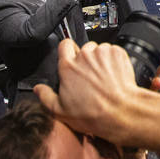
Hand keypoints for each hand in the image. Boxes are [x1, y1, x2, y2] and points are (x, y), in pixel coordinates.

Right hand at [33, 40, 159, 143]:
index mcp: (68, 67)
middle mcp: (84, 56)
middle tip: (90, 77)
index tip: (71, 59)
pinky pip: (113, 51)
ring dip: (100, 60)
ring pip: (99, 50)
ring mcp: (102, 53)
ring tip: (103, 78)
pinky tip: (113, 76)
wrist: (121, 112)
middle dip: (86, 60)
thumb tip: (38, 89)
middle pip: (83, 49)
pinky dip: (113, 60)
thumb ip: (46, 97)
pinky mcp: (117, 53)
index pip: (64, 45)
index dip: (67, 51)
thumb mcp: (61, 112)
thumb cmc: (93, 113)